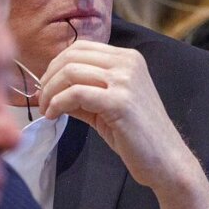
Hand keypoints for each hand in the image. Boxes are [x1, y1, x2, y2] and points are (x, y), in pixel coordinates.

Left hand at [38, 40, 208, 208]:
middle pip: (72, 56)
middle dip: (49, 76)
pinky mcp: (120, 101)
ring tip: (46, 108)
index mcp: (128, 58)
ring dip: (50, 91)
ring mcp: (125, 80)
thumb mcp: (106, 106)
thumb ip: (81, 93)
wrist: (166, 160)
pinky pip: (76, 93)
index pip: (81, 47)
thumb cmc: (137, 136)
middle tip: (42, 97)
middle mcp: (128, 63)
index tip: (46, 85)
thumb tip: (48, 89)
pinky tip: (53, 115)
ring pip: (71, 72)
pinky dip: (58, 103)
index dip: (56, 64)